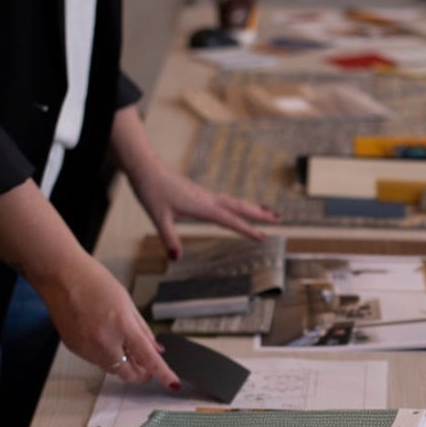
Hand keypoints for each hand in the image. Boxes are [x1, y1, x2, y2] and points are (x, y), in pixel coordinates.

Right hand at [34, 254, 178, 388]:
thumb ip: (143, 330)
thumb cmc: (93, 282)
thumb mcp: (127, 303)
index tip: (172, 383)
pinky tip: (105, 339)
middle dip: (141, 374)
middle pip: (128, 373)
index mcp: (121, 326)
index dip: (163, 374)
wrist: (61, 277)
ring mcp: (86, 348)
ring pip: (111, 368)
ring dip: (123, 364)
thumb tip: (155, 348)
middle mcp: (103, 342)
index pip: (148, 358)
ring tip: (125, 346)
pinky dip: (105, 356)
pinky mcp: (75, 349)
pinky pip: (95, 360)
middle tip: (148, 367)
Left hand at [111, 103, 278, 260]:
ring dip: (252, 208)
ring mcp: (205, 195)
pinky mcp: (200, 193)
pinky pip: (226, 200)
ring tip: (268, 212)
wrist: (146, 168)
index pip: (229, 220)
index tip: (264, 236)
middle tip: (279, 219)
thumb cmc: (151, 191)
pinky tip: (239, 208)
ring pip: (234, 202)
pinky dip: (239, 205)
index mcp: (201, 206)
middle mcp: (207, 199)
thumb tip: (176, 258)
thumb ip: (169, 238)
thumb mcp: (158, 217)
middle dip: (260, 214)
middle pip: (239, 207)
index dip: (247, 229)